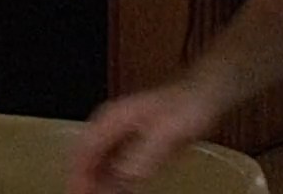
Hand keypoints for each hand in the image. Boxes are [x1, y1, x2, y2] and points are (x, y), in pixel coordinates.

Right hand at [68, 83, 217, 193]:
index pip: (85, 149)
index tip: (79, 193)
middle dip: (84, 180)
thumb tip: (124, 175)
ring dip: (96, 181)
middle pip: (87, 156)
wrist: (203, 97)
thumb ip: (144, 154)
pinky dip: (110, 179)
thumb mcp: (166, 133)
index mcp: (113, 118)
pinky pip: (112, 163)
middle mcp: (111, 124)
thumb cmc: (186, 108)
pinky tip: (117, 191)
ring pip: (98, 161)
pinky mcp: (132, 142)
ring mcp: (120, 132)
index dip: (79, 174)